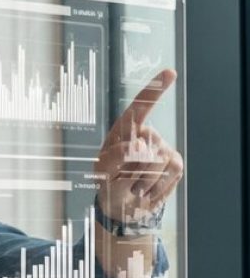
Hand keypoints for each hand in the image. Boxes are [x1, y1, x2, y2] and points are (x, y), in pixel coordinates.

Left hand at [93, 69, 183, 222]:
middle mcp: (146, 134)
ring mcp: (163, 147)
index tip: (170, 73)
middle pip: (147, 148)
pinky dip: (156, 186)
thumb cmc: (107, 181)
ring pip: (158, 162)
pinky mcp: (175, 162)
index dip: (155, 90)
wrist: (121, 204)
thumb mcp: (102, 170)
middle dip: (132, 169)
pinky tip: (147, 190)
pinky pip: (170, 172)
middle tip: (122, 179)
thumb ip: (115, 157)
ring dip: (143, 180)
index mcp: (124, 130)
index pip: (141, 106)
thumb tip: (139, 145)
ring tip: (133, 186)